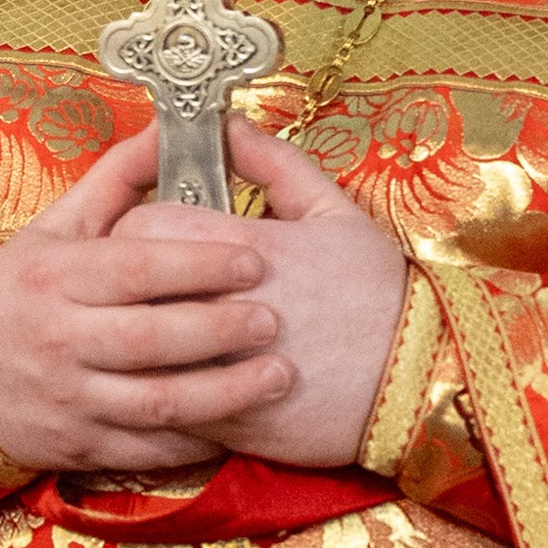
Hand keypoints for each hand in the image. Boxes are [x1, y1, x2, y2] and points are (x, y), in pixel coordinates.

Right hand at [0, 123, 291, 471]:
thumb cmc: (22, 290)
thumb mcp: (56, 226)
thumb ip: (118, 179)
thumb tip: (172, 130)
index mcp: (54, 277)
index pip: (133, 269)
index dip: (197, 265)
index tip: (253, 259)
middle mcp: (59, 339)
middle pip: (149, 339)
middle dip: (219, 329)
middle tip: (274, 318)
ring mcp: (70, 398)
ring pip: (157, 402)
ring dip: (225, 392)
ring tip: (280, 374)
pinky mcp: (82, 445)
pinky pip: (148, 449)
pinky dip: (198, 439)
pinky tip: (243, 421)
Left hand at [113, 119, 408, 469]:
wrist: (420, 381)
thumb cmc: (380, 293)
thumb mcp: (337, 213)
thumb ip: (274, 164)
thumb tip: (228, 126)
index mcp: (247, 250)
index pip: (143, 228)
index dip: (136, 230)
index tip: (151, 237)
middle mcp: (226, 308)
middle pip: (129, 290)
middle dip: (126, 288)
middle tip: (144, 288)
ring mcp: (222, 369)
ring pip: (138, 354)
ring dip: (137, 345)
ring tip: (153, 338)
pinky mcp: (226, 421)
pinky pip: (164, 406)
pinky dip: (160, 393)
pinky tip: (178, 381)